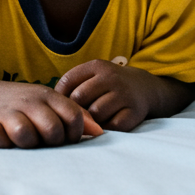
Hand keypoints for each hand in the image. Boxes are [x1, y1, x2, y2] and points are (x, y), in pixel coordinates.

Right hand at [0, 81, 103, 148]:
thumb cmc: (29, 105)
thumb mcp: (52, 103)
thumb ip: (76, 116)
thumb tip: (100, 132)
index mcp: (48, 97)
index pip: (73, 117)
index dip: (74, 134)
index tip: (67, 138)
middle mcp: (29, 102)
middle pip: (53, 129)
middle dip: (53, 141)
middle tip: (45, 141)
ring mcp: (8, 112)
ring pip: (25, 133)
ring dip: (28, 143)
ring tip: (26, 142)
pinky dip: (0, 140)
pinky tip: (3, 138)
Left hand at [56, 60, 190, 131]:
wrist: (145, 88)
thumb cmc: (109, 85)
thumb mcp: (93, 76)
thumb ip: (73, 84)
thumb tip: (50, 104)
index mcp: (96, 66)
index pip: (68, 81)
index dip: (60, 97)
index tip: (61, 107)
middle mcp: (111, 77)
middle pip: (80, 98)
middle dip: (75, 111)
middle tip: (74, 119)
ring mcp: (124, 94)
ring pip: (95, 114)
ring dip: (90, 121)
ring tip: (91, 122)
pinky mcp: (134, 112)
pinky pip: (112, 126)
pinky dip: (106, 129)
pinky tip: (106, 125)